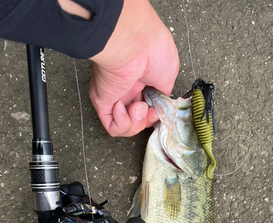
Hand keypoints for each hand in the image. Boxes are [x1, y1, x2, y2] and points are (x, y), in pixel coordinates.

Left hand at [89, 0, 178, 136]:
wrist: (134, 44)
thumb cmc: (153, 49)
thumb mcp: (170, 74)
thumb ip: (164, 94)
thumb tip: (161, 106)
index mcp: (142, 79)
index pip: (146, 108)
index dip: (154, 115)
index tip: (157, 110)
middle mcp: (127, 88)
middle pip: (136, 120)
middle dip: (145, 121)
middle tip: (148, 110)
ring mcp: (114, 96)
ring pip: (125, 127)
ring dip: (136, 123)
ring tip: (137, 106)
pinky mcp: (102, 103)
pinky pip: (112, 127)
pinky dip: (122, 123)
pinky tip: (123, 106)